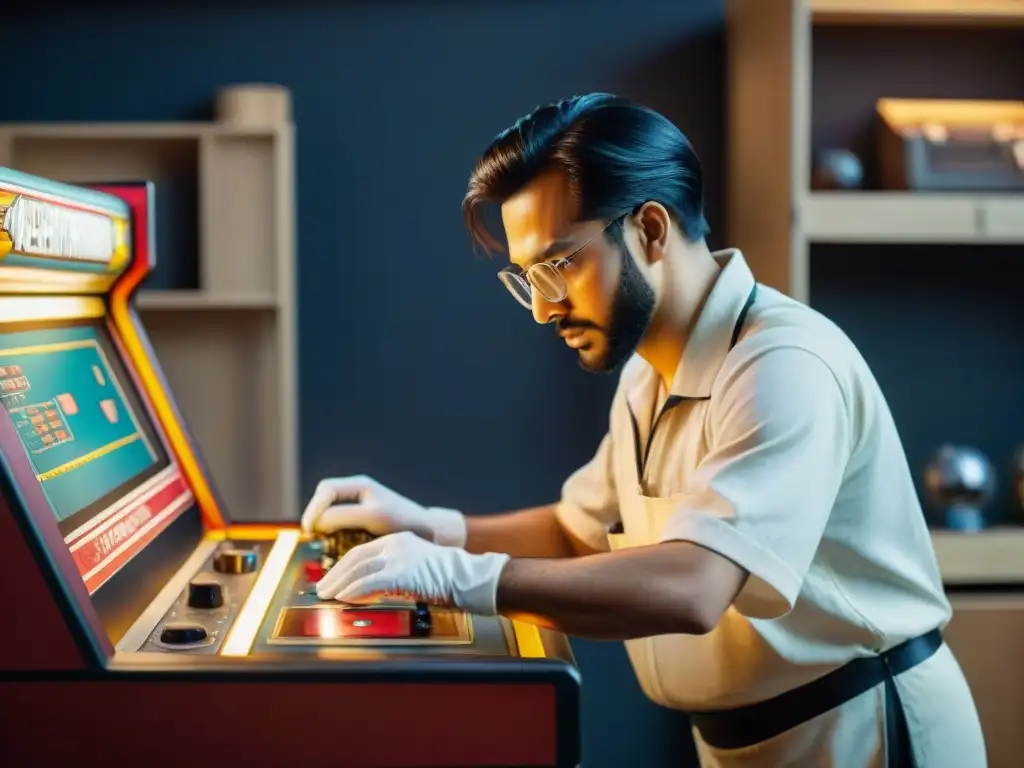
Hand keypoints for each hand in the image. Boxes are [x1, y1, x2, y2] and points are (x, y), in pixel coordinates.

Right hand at [300, 475, 466, 546]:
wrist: (427, 531)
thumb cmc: (403, 521)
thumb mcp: (372, 517)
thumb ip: (343, 516)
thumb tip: (318, 522)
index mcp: (360, 485)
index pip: (326, 490)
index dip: (314, 508)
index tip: (311, 528)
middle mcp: (357, 491)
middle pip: (324, 496)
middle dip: (315, 513)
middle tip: (312, 533)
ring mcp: (359, 504)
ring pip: (329, 509)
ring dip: (323, 522)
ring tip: (321, 538)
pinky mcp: (362, 518)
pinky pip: (339, 520)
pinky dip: (332, 529)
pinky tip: (334, 541)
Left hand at [315, 531, 509, 614]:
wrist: (469, 577)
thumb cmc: (448, 579)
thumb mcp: (417, 569)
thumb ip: (393, 575)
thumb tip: (368, 591)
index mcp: (399, 540)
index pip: (362, 551)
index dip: (344, 566)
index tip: (332, 578)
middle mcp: (396, 544)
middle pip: (356, 557)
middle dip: (336, 574)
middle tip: (322, 588)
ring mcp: (399, 557)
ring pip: (359, 568)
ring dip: (339, 584)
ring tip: (327, 595)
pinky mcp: (402, 572)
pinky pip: (370, 582)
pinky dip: (354, 590)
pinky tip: (345, 598)